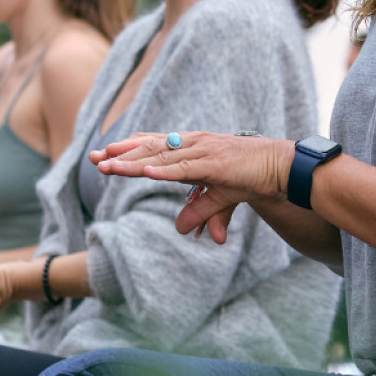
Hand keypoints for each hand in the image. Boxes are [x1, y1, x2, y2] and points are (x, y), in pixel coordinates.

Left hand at [91, 132, 294, 196]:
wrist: (282, 168)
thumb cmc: (253, 177)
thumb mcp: (220, 199)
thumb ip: (201, 213)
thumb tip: (184, 232)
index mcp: (193, 148)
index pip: (154, 145)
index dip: (128, 150)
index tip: (102, 156)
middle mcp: (195, 144)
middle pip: (150, 147)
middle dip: (120, 154)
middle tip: (93, 159)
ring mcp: (204, 152)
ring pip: (162, 157)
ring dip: (133, 163)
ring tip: (109, 167)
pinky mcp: (216, 164)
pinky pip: (186, 168)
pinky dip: (165, 171)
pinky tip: (145, 173)